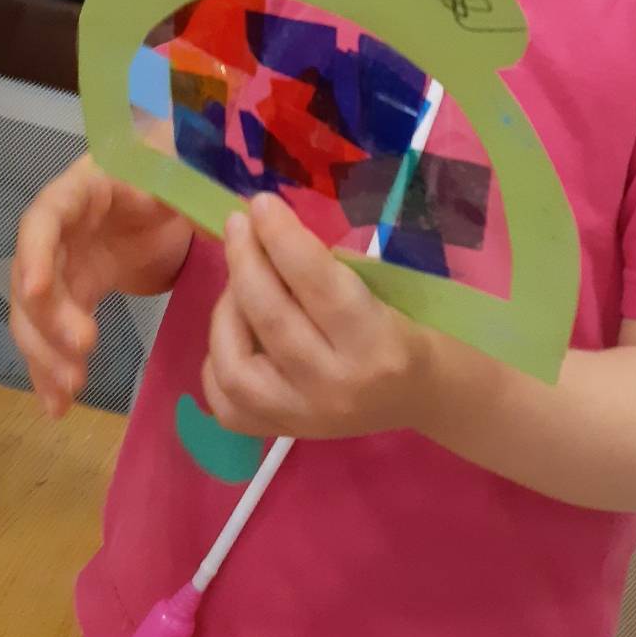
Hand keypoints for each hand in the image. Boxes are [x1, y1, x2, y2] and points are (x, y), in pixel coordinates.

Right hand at [10, 152, 191, 416]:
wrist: (164, 189)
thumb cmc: (169, 171)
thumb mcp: (181, 174)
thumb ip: (193, 191)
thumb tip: (226, 216)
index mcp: (83, 190)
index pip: (45, 217)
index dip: (37, 252)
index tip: (37, 290)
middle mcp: (60, 230)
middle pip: (35, 275)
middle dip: (47, 317)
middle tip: (82, 349)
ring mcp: (62, 265)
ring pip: (35, 315)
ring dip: (45, 353)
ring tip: (71, 389)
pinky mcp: (73, 296)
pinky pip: (52, 336)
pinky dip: (51, 370)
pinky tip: (59, 407)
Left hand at [202, 194, 433, 440]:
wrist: (418, 393)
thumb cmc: (403, 323)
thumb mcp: (382, 286)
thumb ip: (326, 266)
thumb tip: (268, 232)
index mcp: (376, 343)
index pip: (318, 285)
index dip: (283, 239)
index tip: (262, 203)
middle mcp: (336, 387)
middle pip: (271, 319)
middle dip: (246, 260)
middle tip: (238, 223)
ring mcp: (303, 417)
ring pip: (235, 367)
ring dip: (225, 311)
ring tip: (235, 280)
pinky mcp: (280, 433)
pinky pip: (226, 404)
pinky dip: (217, 360)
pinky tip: (232, 330)